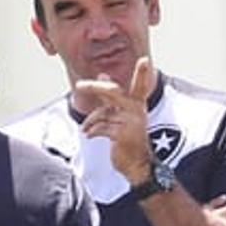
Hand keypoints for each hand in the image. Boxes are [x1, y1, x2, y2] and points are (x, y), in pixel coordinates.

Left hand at [75, 56, 156, 181]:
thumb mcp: (120, 115)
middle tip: (79, 85)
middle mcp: (136, 111)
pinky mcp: (122, 134)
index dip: (143, 74)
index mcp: (138, 105)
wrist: (137, 165)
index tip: (145, 60)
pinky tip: (89, 136)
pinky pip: (100, 127)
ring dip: (90, 122)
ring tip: (86, 130)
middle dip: (95, 88)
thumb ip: (111, 97)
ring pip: (101, 113)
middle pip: (112, 92)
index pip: (140, 86)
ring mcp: (130, 122)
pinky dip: (91, 131)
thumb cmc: (128, 140)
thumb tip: (101, 75)